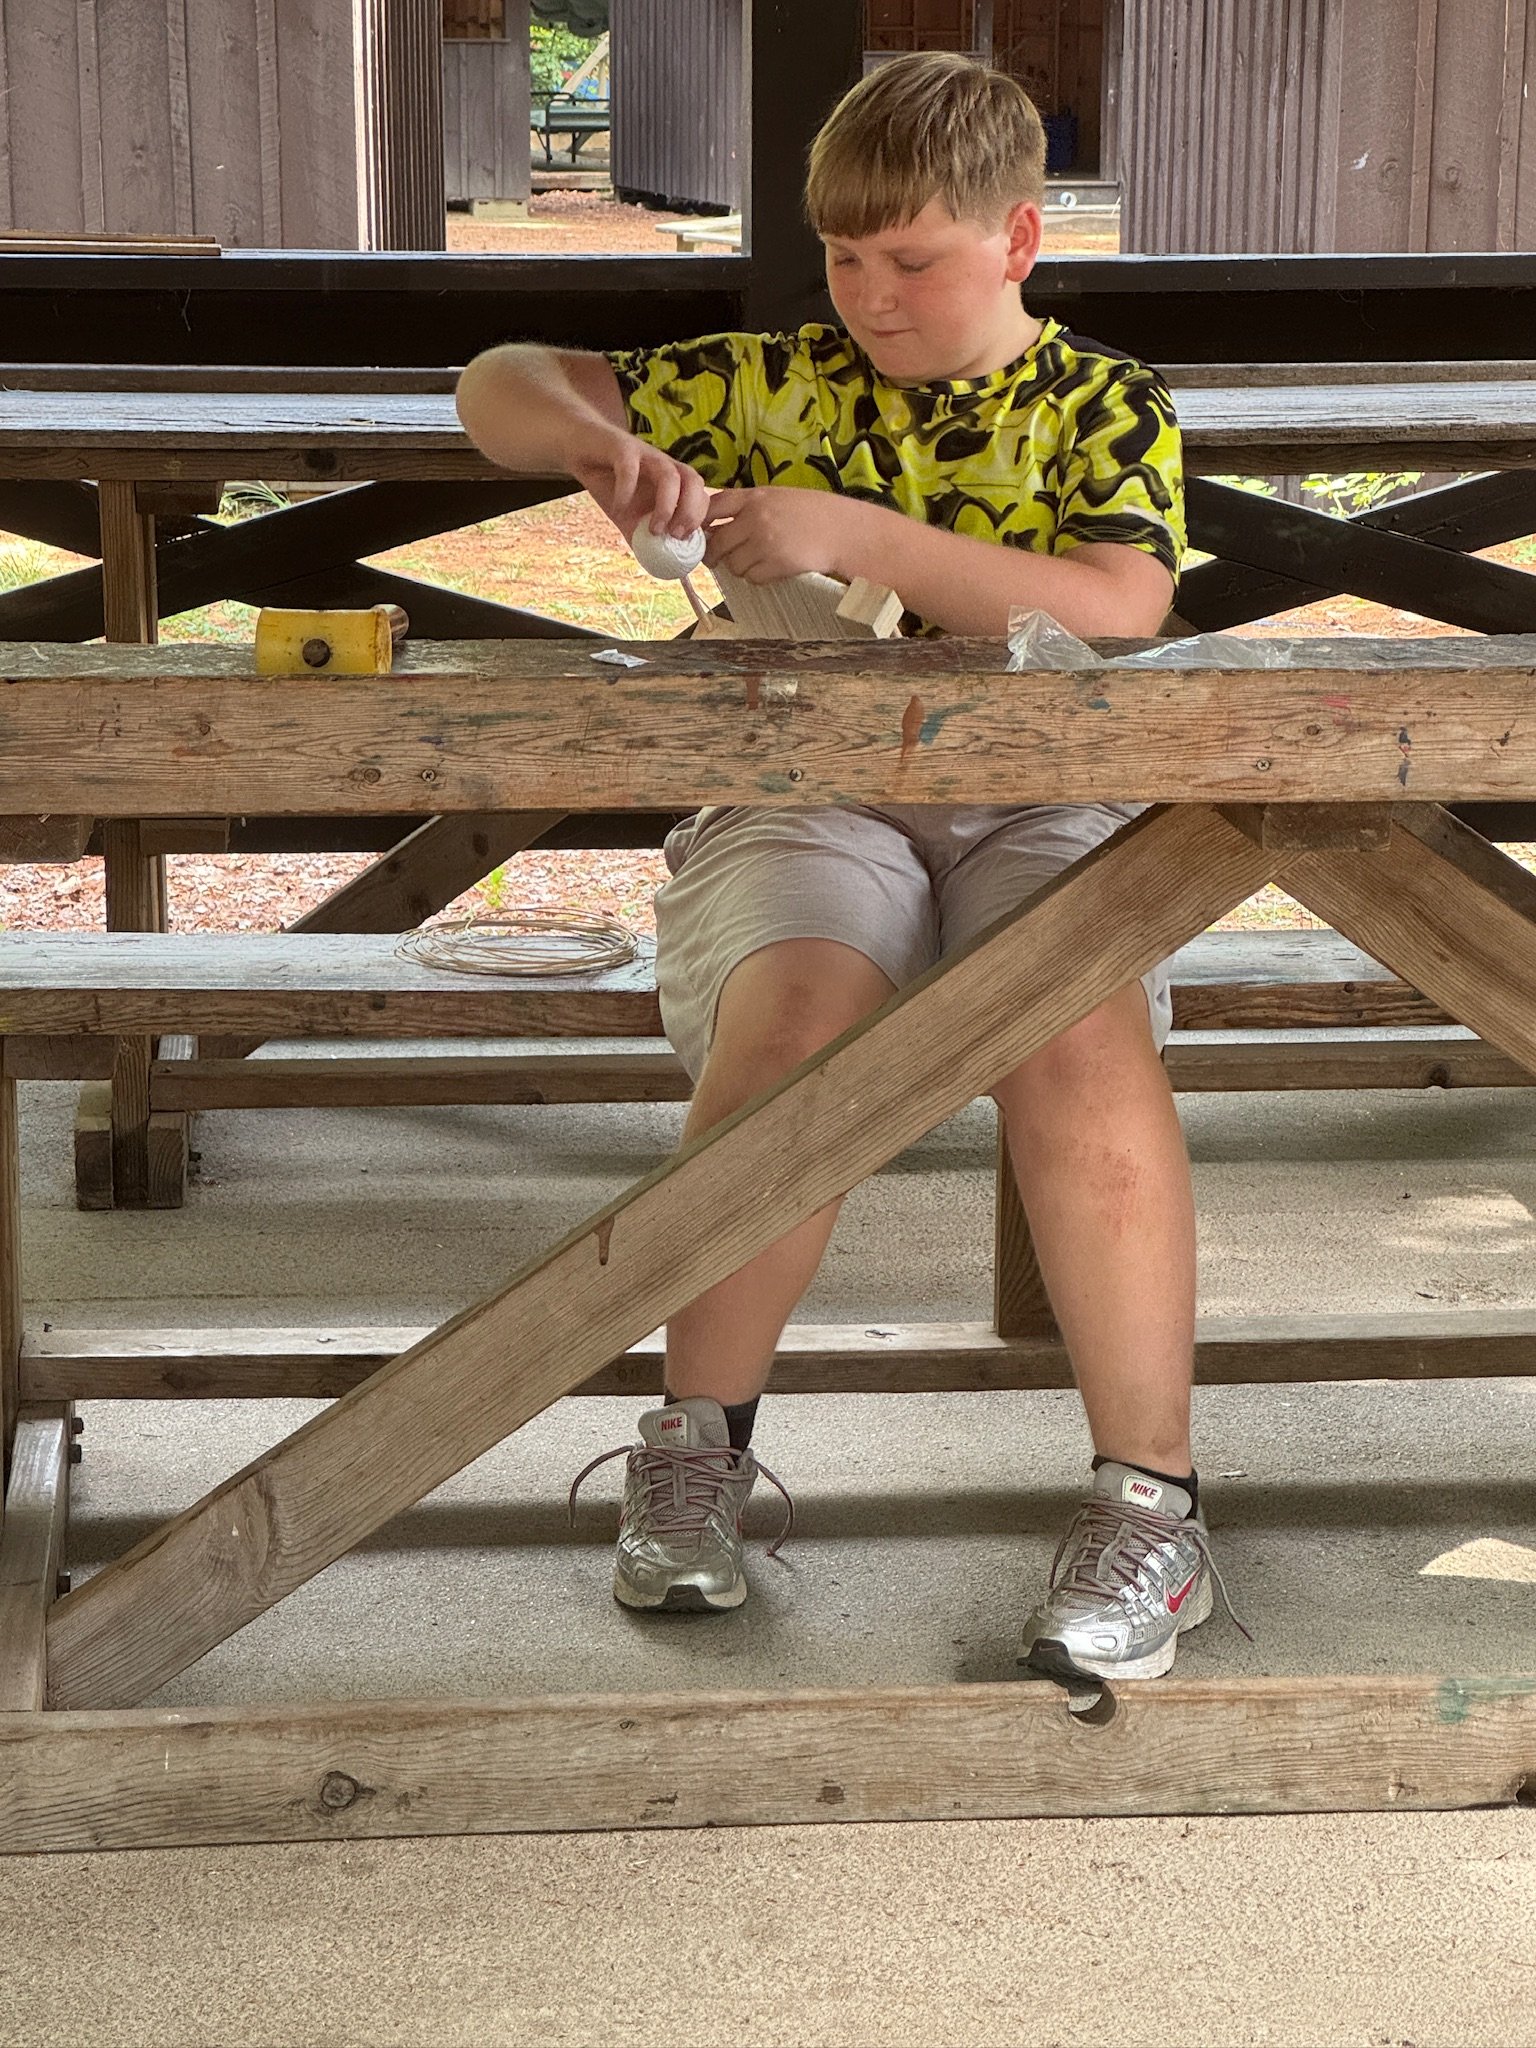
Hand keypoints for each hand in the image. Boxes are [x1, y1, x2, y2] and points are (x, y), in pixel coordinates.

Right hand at [570, 430, 712, 544]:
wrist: (580, 450)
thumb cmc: (610, 483)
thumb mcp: (629, 517)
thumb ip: (643, 537)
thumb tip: (659, 567)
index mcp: (672, 482)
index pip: (701, 495)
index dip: (699, 519)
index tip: (685, 542)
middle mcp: (664, 466)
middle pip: (694, 482)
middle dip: (690, 512)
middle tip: (675, 536)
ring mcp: (645, 455)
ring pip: (669, 474)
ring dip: (666, 505)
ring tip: (652, 529)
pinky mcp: (621, 447)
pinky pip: (629, 468)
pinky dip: (627, 491)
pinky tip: (618, 510)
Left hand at [703, 487, 867, 583]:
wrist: (842, 529)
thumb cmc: (811, 513)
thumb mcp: (777, 497)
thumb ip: (747, 508)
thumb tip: (715, 527)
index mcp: (755, 497)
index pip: (713, 507)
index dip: (702, 523)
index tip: (701, 533)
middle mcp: (756, 518)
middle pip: (717, 542)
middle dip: (716, 554)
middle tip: (719, 559)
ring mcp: (765, 542)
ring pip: (733, 565)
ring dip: (740, 567)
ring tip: (757, 561)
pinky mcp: (776, 564)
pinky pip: (752, 578)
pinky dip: (757, 577)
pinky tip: (771, 568)